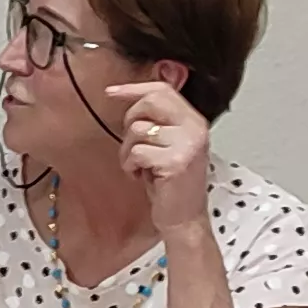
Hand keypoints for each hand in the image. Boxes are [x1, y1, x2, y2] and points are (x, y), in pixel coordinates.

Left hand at [106, 79, 215, 236]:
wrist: (184, 219)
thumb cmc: (172, 185)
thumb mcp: (168, 145)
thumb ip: (158, 121)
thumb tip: (130, 97)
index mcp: (194, 121)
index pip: (163, 90)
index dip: (134, 88)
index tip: (112, 91)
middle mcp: (195, 129)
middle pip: (151, 102)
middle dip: (130, 120)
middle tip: (133, 143)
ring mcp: (187, 145)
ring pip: (138, 129)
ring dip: (128, 150)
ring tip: (140, 166)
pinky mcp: (175, 162)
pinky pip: (136, 151)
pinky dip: (130, 165)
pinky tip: (142, 176)